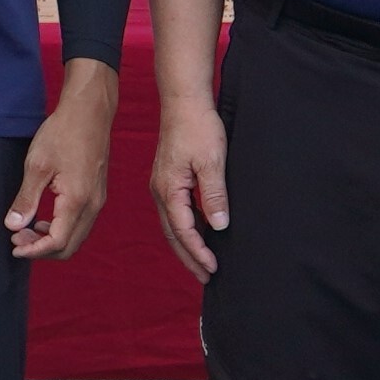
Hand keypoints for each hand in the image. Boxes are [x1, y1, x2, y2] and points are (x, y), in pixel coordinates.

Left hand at [9, 68, 120, 261]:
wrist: (89, 111)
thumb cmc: (63, 133)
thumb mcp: (37, 165)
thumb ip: (26, 199)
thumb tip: (13, 226)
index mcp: (77, 200)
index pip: (57, 242)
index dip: (34, 250)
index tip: (14, 247)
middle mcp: (93, 205)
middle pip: (69, 247)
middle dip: (42, 249)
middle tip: (17, 239)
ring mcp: (98, 200)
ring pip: (76, 237)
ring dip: (52, 240)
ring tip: (27, 229)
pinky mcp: (97, 193)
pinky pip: (81, 224)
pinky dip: (62, 229)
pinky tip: (44, 219)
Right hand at [149, 101, 229, 279]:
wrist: (184, 101)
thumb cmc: (198, 127)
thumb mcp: (212, 162)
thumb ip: (213, 196)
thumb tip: (218, 226)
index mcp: (169, 190)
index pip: (184, 231)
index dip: (199, 253)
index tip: (213, 269)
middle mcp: (160, 191)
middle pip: (173, 234)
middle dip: (189, 258)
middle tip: (206, 278)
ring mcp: (162, 185)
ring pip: (173, 225)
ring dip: (186, 245)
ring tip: (202, 263)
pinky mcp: (168, 179)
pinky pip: (175, 212)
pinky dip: (186, 229)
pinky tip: (198, 233)